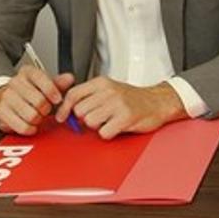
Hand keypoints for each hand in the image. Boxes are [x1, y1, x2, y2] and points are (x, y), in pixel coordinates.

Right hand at [0, 65, 75, 135]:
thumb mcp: (45, 83)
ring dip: (38, 119)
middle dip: (47, 109)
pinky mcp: (2, 112)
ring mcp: (7, 97)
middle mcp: (15, 82)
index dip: (52, 91)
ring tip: (38, 116)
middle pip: (38, 100)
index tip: (58, 99)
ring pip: (31, 115)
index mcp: (27, 72)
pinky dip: (30, 128)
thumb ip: (59, 82)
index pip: (41, 79)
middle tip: (46, 109)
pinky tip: (32, 124)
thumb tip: (69, 78)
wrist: (7, 97)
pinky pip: (22, 126)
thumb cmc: (30, 91)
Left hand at [55, 77, 185, 139]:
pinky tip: (116, 127)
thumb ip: (88, 97)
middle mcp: (108, 91)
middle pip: (80, 111)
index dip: (64, 108)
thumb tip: (67, 110)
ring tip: (109, 121)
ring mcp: (117, 104)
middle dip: (86, 119)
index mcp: (101, 83)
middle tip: (99, 117)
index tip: (61, 117)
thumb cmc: (131, 98)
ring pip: (90, 122)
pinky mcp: (126, 117)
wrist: (157, 102)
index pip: (73, 94)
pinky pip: (104, 133)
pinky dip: (108, 134)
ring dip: (98, 126)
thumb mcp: (108, 90)